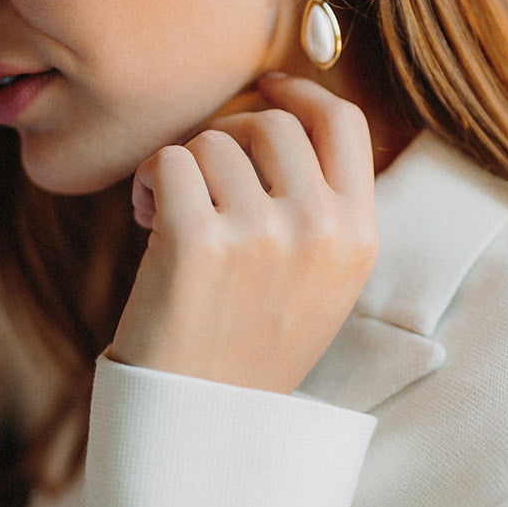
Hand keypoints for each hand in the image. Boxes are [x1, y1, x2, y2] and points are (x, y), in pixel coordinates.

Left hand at [107, 74, 377, 394]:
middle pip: (271, 122)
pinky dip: (148, 182)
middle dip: (227, 135)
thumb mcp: (321, 279)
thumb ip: (322, 203)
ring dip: (182, 167)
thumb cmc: (252, 340)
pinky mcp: (197, 241)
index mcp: (359, 236)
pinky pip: (168, 161)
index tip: (264, 88)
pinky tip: (147, 221)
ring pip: (212, 140)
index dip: (299, 91)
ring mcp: (261, 235)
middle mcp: (320, 230)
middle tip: (202, 178)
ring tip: (173, 215)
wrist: (201, 418)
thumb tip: (281, 104)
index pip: (344, 122)